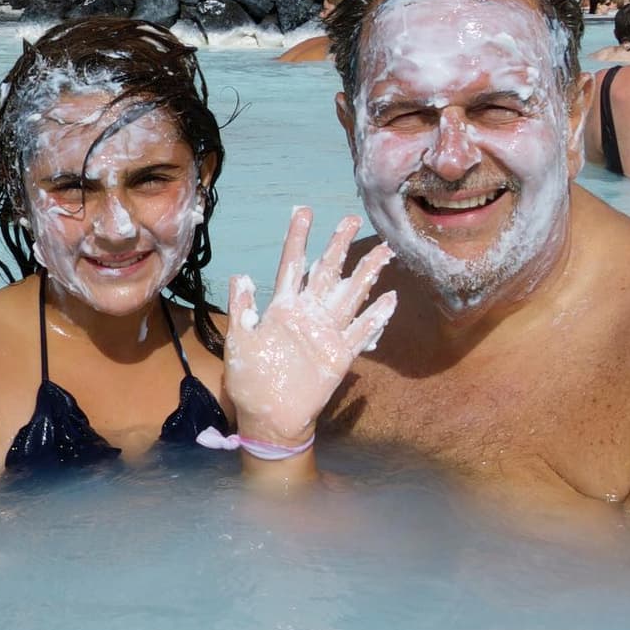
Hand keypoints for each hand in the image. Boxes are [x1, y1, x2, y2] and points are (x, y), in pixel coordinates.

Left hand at [224, 208, 396, 446]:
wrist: (268, 417)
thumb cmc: (250, 381)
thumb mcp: (238, 342)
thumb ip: (241, 309)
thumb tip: (240, 274)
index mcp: (282, 308)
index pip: (292, 265)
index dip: (298, 238)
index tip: (304, 211)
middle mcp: (308, 314)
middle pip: (327, 272)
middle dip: (339, 245)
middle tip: (351, 219)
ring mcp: (327, 333)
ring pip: (350, 296)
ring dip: (366, 273)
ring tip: (383, 250)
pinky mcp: (340, 355)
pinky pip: (361, 333)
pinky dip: (375, 317)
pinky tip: (390, 299)